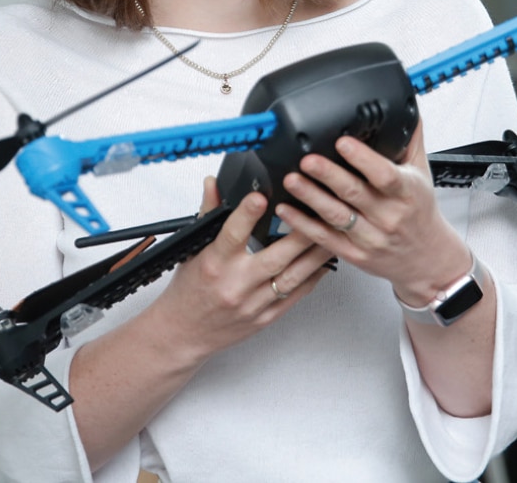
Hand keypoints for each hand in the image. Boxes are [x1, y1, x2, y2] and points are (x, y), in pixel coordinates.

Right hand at [150, 177, 332, 360]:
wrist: (184, 333)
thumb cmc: (189, 291)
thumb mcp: (193, 250)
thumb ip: (208, 215)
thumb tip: (214, 184)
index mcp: (215, 263)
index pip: (232, 234)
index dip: (247, 214)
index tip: (260, 197)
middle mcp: (235, 284)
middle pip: (275, 257)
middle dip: (301, 234)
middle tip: (319, 213)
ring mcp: (252, 304)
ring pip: (292, 277)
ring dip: (315, 255)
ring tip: (332, 235)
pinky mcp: (265, 318)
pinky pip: (294, 296)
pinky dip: (311, 278)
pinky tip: (322, 263)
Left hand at [275, 127, 470, 305]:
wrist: (426, 259)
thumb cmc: (420, 211)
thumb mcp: (422, 173)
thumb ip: (410, 140)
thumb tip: (404, 106)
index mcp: (406, 192)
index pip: (384, 175)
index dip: (362, 159)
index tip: (342, 142)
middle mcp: (388, 216)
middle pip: (354, 194)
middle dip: (328, 175)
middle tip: (307, 160)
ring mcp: (370, 237)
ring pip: (336, 216)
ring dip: (311, 197)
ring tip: (291, 181)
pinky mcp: (354, 254)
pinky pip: (324, 238)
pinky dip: (303, 224)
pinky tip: (286, 210)